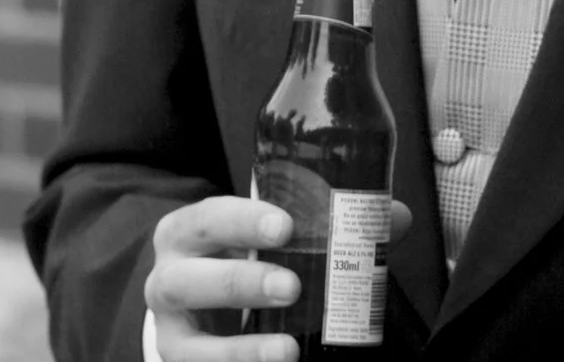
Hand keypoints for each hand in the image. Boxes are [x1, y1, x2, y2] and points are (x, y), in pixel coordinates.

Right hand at [144, 195, 412, 359]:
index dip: (241, 221)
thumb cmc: (242, 264)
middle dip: (237, 281)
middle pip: (185, 278)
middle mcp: (168, 278)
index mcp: (187, 234)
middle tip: (292, 285)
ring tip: (289, 347)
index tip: (286, 225)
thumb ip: (328, 230)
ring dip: (239, 346)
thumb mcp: (270, 243)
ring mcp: (173, 329)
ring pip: (188, 340)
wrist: (200, 309)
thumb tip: (395, 217)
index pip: (206, 219)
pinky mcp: (183, 361)